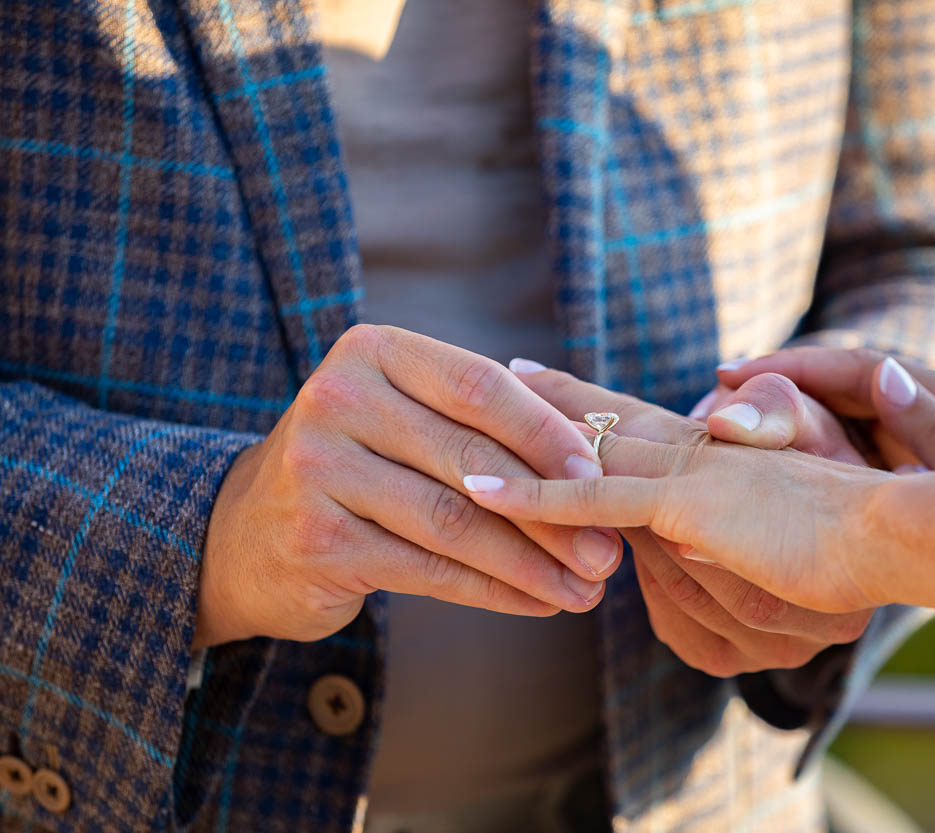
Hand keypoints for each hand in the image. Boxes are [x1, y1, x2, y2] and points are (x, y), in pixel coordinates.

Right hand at [194, 326, 620, 647]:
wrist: (244, 533)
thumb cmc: (360, 468)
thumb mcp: (411, 422)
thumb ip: (485, 428)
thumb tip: (596, 465)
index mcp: (373, 351)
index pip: (480, 384)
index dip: (548, 433)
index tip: (603, 478)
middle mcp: (338, 397)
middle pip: (473, 457)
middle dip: (553, 511)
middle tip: (607, 552)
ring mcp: (318, 468)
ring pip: (455, 520)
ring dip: (531, 562)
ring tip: (584, 590)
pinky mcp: (316, 538)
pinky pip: (428, 568)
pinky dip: (492, 590)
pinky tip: (536, 603)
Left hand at [463, 350, 934, 617]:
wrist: (888, 534)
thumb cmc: (848, 536)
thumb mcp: (775, 529)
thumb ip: (721, 529)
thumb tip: (679, 546)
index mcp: (717, 452)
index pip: (638, 416)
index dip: (589, 396)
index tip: (544, 378)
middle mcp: (694, 450)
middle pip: (605, 416)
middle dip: (546, 397)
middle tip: (494, 373)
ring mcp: (683, 474)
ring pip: (587, 452)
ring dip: (525, 445)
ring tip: (462, 429)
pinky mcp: (684, 507)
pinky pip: (595, 500)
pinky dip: (537, 495)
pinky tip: (485, 490)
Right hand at [715, 347, 934, 469]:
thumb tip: (881, 374)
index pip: (856, 367)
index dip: (792, 367)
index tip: (730, 378)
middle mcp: (913, 402)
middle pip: (824, 385)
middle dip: (762, 394)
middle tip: (700, 414)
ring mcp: (895, 433)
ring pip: (818, 416)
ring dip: (764, 426)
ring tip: (704, 439)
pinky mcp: (881, 462)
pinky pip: (826, 448)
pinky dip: (784, 453)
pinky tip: (741, 469)